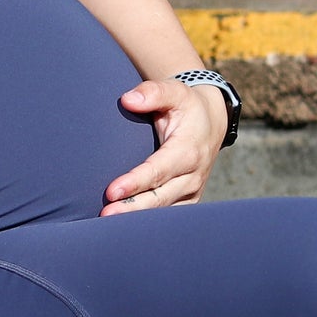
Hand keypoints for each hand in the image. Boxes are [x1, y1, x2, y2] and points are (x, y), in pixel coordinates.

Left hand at [101, 79, 227, 215]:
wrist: (211, 121)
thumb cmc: (187, 106)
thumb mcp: (175, 91)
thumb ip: (152, 93)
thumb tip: (127, 100)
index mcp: (189, 150)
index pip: (158, 171)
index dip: (135, 182)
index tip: (111, 191)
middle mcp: (193, 175)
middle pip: (160, 197)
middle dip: (132, 207)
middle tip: (105, 215)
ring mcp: (192, 190)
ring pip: (164, 210)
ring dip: (137, 218)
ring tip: (110, 224)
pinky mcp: (188, 199)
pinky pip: (168, 214)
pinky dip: (148, 220)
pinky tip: (125, 225)